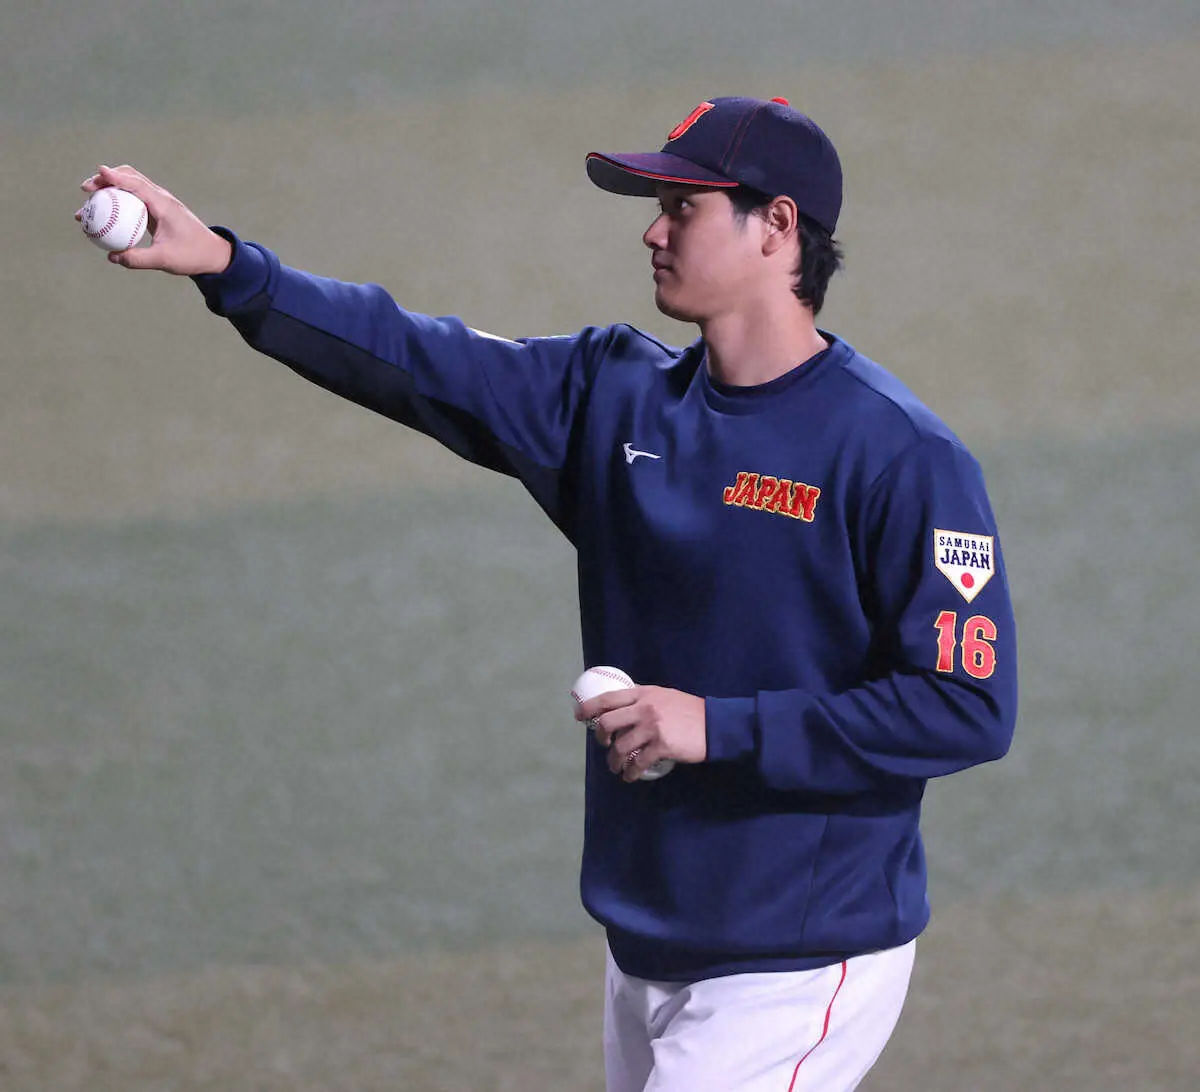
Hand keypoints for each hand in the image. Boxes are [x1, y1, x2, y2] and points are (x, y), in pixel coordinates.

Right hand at [77, 164, 232, 274]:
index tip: (96, 174)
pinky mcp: (158, 210)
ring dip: (109, 189)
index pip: (136, 183)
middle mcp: (161, 198)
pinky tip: (104, 215)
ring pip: (130, 186)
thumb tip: (111, 257)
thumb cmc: (192, 256)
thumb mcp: (165, 260)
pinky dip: (117, 201)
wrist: (213, 255)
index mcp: (164, 204)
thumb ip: (138, 259)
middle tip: (86, 189)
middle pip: (130, 177)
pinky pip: (134, 199)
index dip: (115, 177)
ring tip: (88, 204)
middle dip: (106, 178)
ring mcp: (160, 203)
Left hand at [576, 685, 706, 782]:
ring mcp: (653, 727)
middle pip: (608, 723)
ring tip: (616, 767)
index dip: (589, 707)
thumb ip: (644, 700)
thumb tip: (623, 707)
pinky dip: (630, 772)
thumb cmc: (690, 711)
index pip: (608, 697)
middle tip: (603, 745)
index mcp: (644, 694)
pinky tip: (629, 776)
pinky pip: (638, 762)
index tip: (579, 716)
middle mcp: (645, 708)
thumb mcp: (665, 696)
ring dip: (614, 761)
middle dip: (600, 738)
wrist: (715, 724)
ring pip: (620, 746)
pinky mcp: (662, 745)